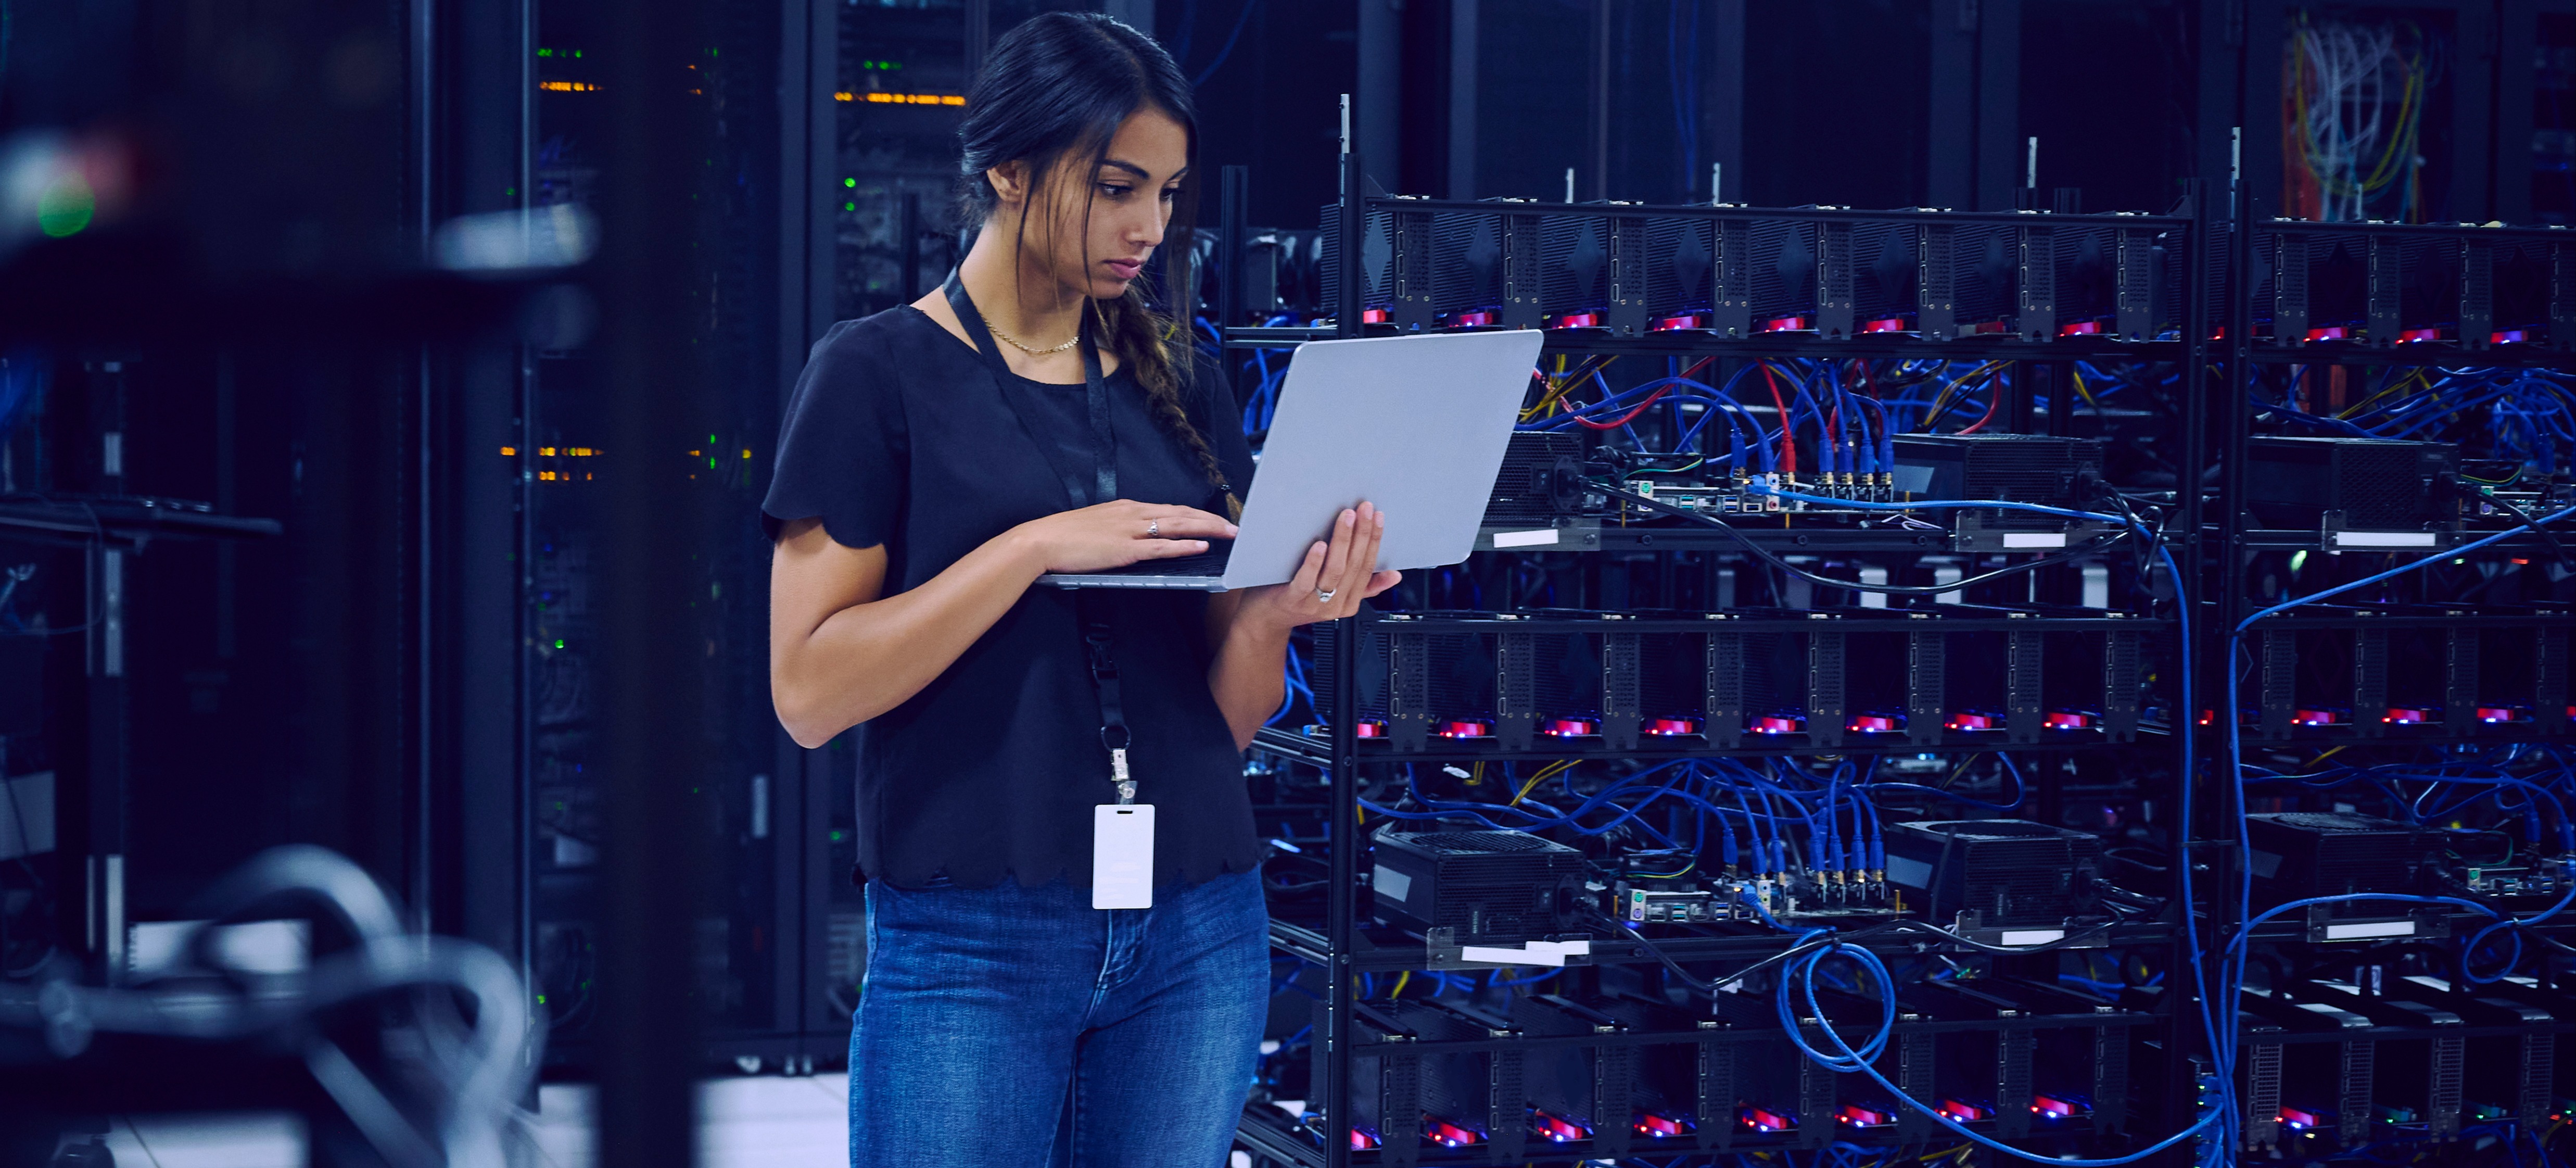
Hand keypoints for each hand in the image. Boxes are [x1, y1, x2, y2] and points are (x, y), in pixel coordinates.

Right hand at [1007, 500, 1235, 574]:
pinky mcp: (1126, 549)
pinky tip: (1202, 545)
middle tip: (1236, 527)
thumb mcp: (1097, 524)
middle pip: (1182, 513)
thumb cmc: (1064, 536)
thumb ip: (1119, 527)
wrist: (1041, 540)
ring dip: (1207, 529)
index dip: (1196, 514)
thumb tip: (1135, 534)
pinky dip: (1184, 545)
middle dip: (1211, 519)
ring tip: (1230, 534)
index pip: (1171, 508)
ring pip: (1178, 525)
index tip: (1214, 519)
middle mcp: (1133, 513)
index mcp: (1127, 508)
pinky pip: (1162, 547)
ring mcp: (1130, 530)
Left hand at [1234, 502, 1401, 630]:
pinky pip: (1307, 580)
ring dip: (1343, 540)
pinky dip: (1315, 562)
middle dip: (1362, 533)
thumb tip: (1394, 576)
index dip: (1374, 540)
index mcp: (1349, 601)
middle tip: (1365, 509)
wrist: (1264, 619)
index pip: (1368, 566)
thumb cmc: (1296, 599)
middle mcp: (1335, 604)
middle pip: (1354, 564)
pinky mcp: (1293, 599)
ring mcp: (1314, 603)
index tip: (1378, 517)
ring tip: (1347, 517)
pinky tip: (1319, 544)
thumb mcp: (1335, 595)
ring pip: (1335, 569)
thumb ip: (1365, 586)